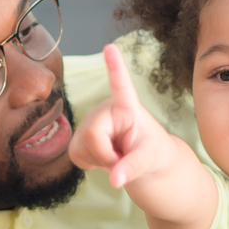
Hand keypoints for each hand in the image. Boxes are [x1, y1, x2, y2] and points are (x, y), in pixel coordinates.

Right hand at [68, 42, 167, 189]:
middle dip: (106, 155)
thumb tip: (115, 180)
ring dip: (99, 160)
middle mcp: (105, 108)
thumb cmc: (153, 153)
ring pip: (82, 147)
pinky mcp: (79, 137)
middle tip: (122, 159)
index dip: (115, 67)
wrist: (143, 162)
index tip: (110, 47)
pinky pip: (75, 155)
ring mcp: (90, 122)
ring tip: (116, 156)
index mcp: (128, 107)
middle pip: (93, 134)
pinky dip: (89, 163)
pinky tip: (102, 158)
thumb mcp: (152, 159)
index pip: (122, 85)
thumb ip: (134, 168)